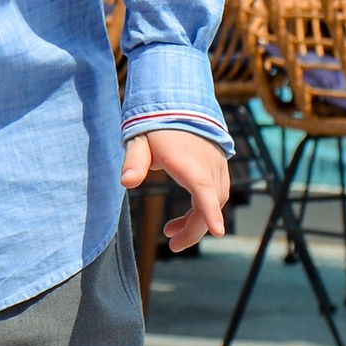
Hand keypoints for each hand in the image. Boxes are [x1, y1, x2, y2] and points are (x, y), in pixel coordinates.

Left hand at [123, 126, 230, 252]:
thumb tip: (125, 182)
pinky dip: (203, 207)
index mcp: (189, 162)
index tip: (218, 232)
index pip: (204, 190)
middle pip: (210, 203)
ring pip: (215, 200)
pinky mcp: (219, 165)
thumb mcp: (139, 141)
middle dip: (194, 228)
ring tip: (170, 230)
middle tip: (172, 243)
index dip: (210, 212)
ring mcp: (217, 165)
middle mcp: (209, 164)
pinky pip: (216, 192)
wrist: (178, 101)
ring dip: (197, 219)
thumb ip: (134, 162)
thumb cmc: (156, 124)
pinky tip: (185, 215)